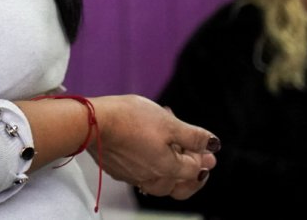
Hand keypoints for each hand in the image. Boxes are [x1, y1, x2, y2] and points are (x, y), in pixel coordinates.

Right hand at [91, 95, 217, 199]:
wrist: (92, 122)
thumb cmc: (131, 120)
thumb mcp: (169, 123)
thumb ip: (193, 136)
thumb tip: (213, 145)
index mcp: (168, 169)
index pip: (195, 170)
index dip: (203, 156)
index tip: (205, 145)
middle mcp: (152, 179)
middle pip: (179, 186)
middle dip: (191, 172)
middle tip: (197, 155)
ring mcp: (134, 177)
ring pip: (160, 181)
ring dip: (171, 166)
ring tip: (171, 144)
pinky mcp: (119, 170)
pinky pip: (142, 173)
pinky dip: (152, 162)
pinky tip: (149, 146)